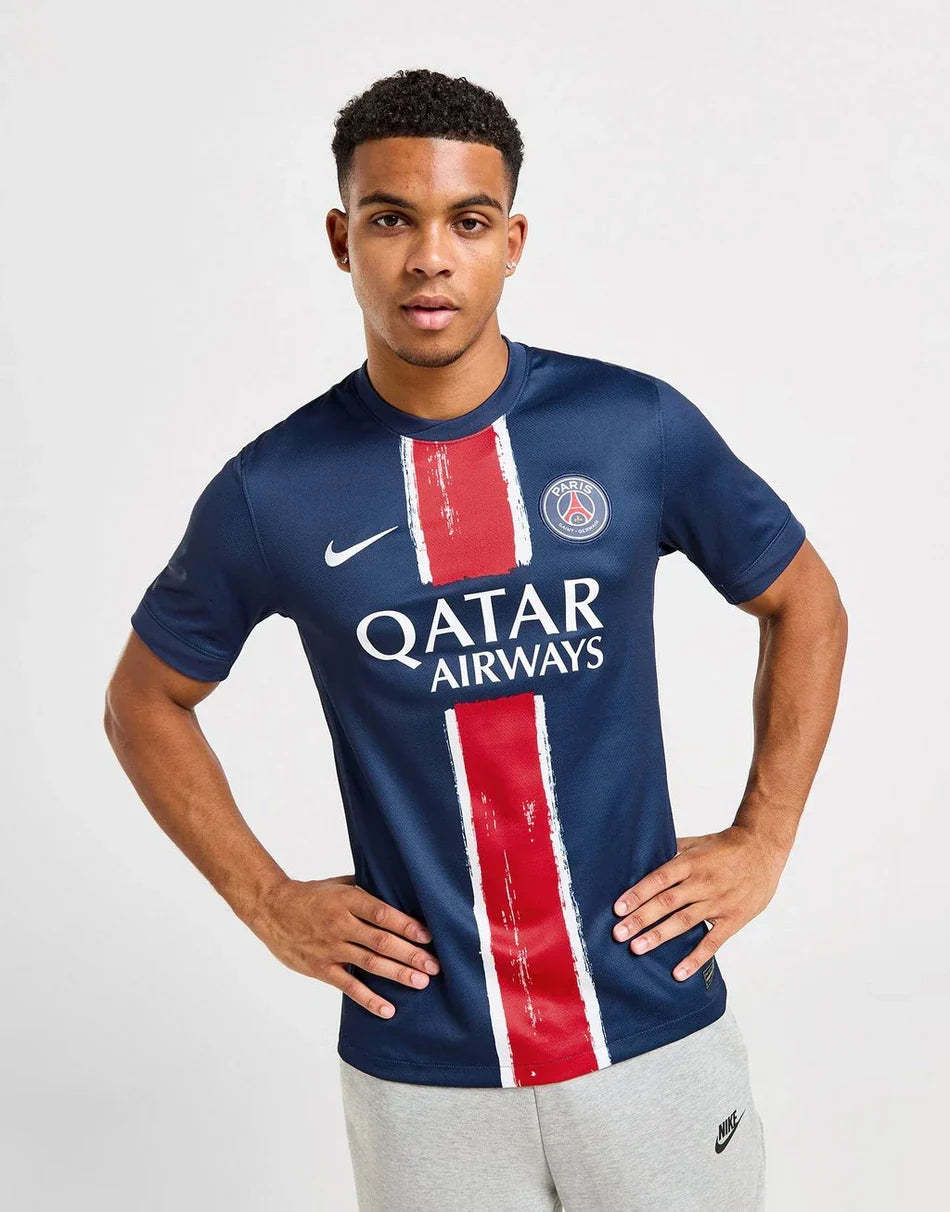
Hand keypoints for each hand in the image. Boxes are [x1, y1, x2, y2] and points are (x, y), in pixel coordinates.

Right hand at [249, 873, 439, 1018]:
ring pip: (369, 963)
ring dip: (397, 974)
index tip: (429, 936)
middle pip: (380, 941)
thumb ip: (366, 891)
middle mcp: (340, 924)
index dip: (406, 925)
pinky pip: (348, 986)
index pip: (382, 913)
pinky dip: (368, 999)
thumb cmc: (311, 895)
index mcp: (347, 900)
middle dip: (410, 954)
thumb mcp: (339, 884)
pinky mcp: (321, 968)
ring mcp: (330, 948)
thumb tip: (400, 893)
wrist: (272, 910)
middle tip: (434, 966)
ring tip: (421, 982)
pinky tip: (388, 1009)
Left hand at [611, 824, 788, 980]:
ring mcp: (717, 902)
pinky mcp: (732, 919)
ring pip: (683, 922)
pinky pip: (712, 942)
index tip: (618, 908)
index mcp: (690, 863)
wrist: (762, 850)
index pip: (658, 879)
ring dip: (659, 936)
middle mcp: (702, 883)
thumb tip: (642, 857)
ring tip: (637, 948)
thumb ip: (671, 852)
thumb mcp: (696, 842)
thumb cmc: (724, 846)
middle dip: (640, 919)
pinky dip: (695, 958)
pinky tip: (678, 973)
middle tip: (618, 934)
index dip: (638, 894)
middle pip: (666, 903)